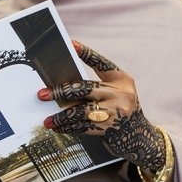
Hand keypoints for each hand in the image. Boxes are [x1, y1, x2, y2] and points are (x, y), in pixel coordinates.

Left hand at [37, 40, 165, 172]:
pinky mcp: (109, 129)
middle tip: (42, 95)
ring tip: (48, 120)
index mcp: (121, 80)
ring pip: (80, 112)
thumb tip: (64, 84)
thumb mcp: (117, 92)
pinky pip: (82, 127)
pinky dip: (68, 128)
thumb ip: (96, 86)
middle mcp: (120, 94)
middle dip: (60, 91)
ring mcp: (115, 112)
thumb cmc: (121, 108)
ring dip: (61, 117)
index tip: (71, 44)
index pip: (101, 63)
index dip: (86, 53)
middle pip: (84, 89)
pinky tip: (58, 127)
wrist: (139, 136)